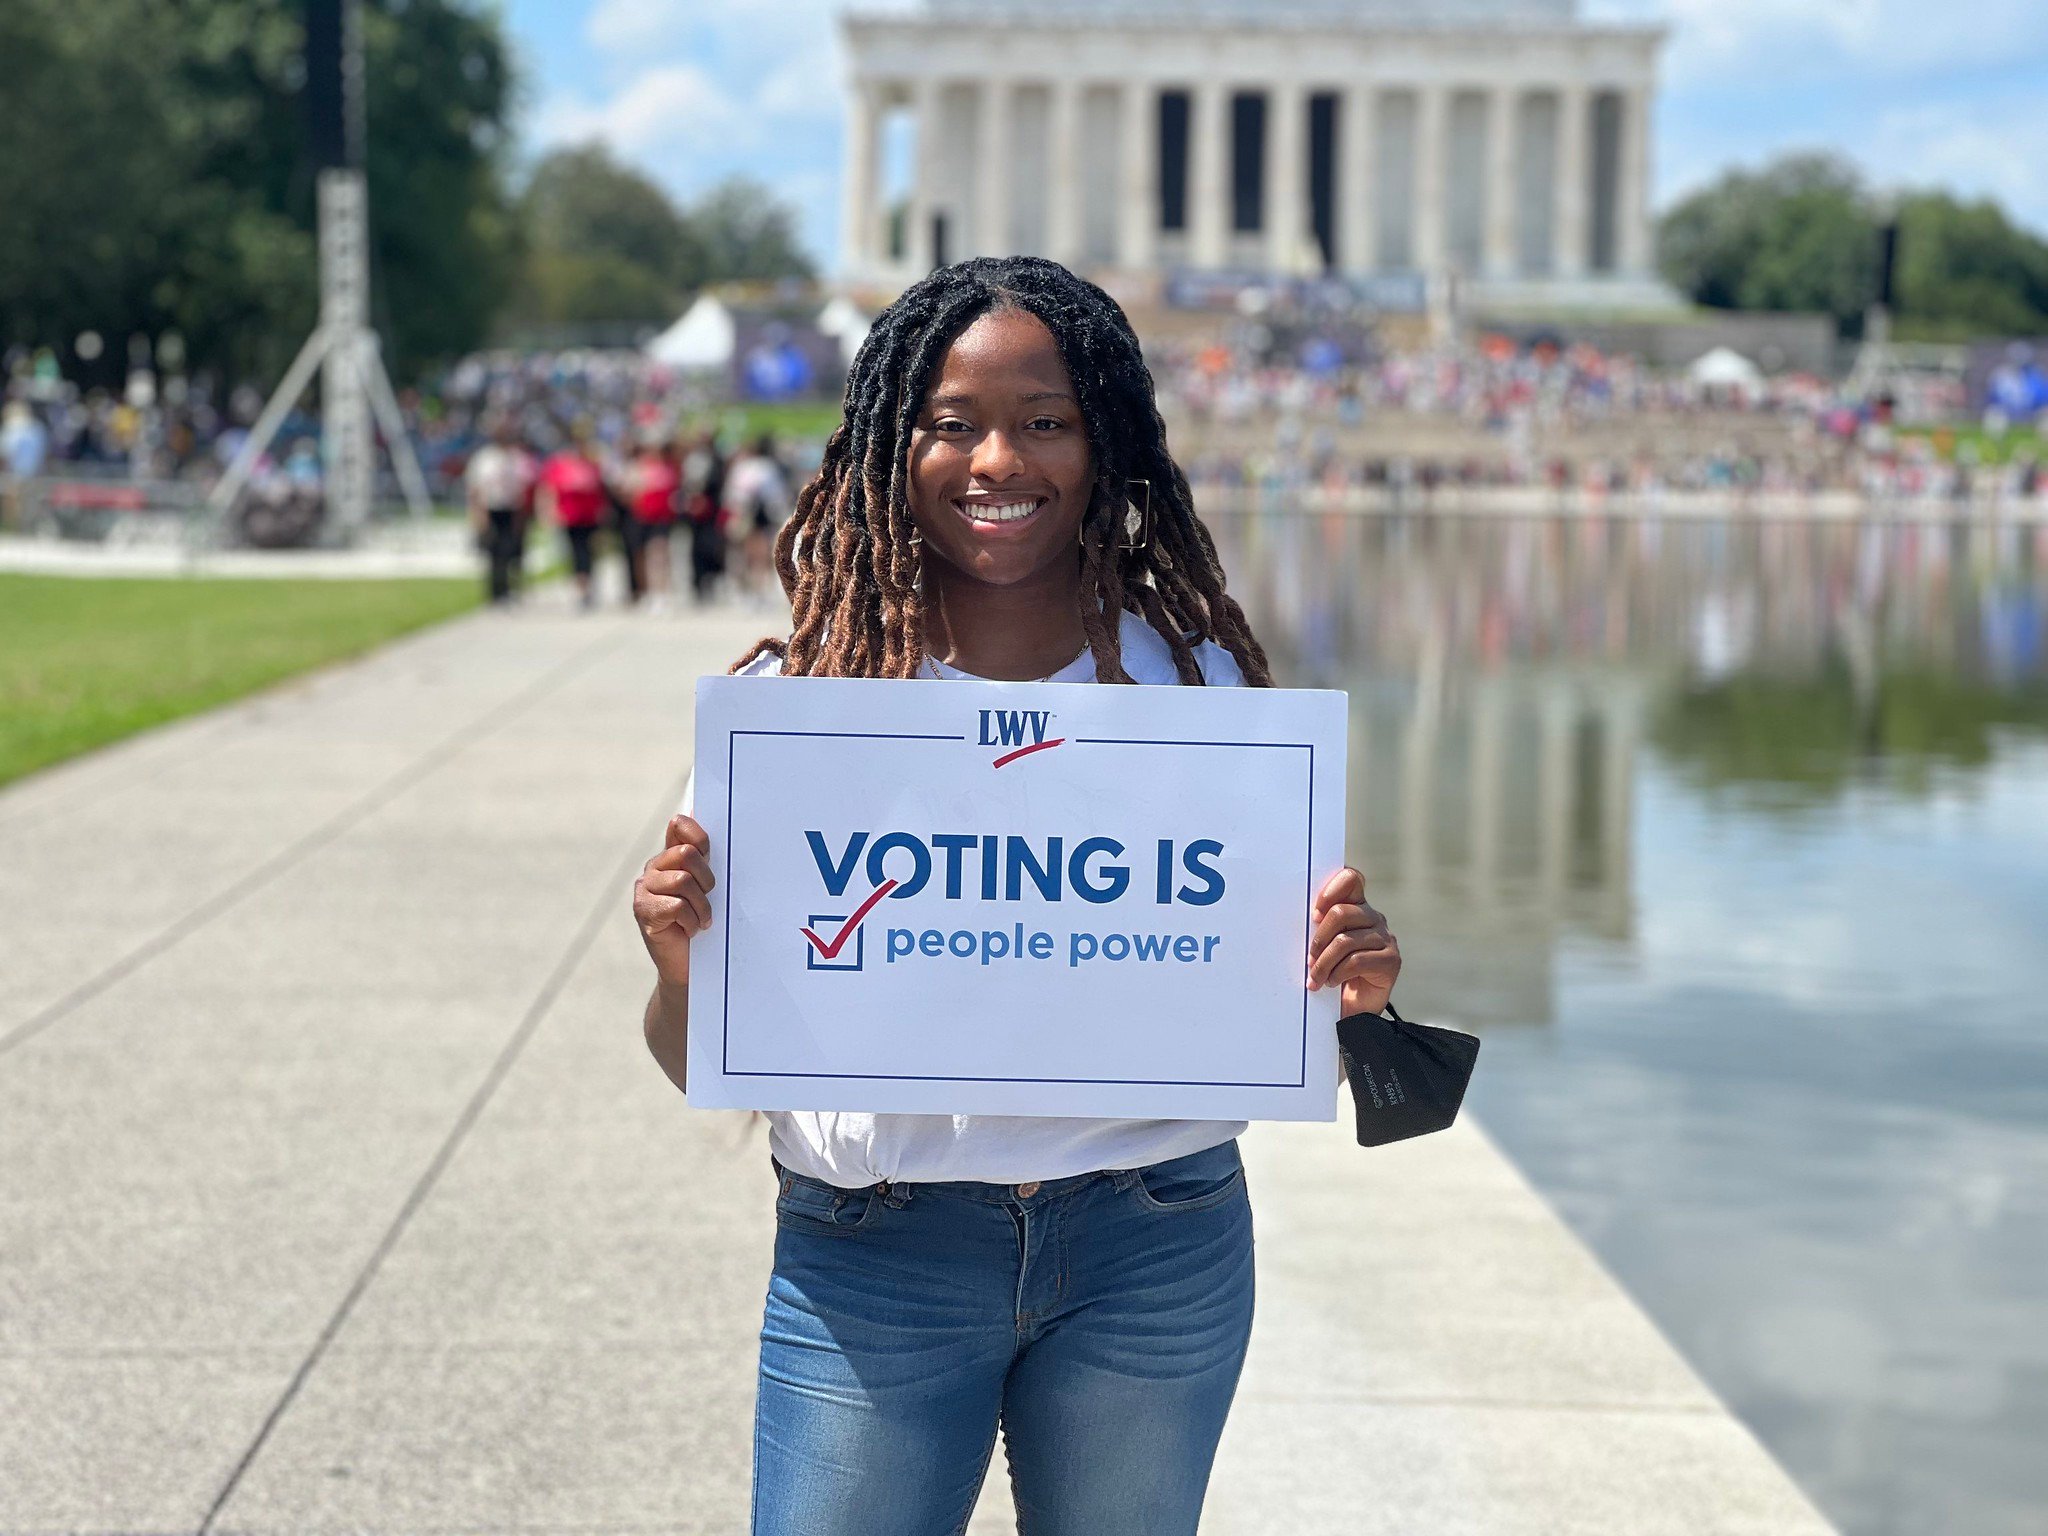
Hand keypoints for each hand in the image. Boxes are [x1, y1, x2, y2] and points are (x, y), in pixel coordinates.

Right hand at [633, 814, 713, 986]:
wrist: (687, 965)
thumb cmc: (701, 923)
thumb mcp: (708, 889)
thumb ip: (706, 862)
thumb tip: (712, 829)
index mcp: (670, 856)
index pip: (679, 825)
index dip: (698, 834)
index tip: (709, 852)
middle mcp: (654, 868)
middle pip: (687, 853)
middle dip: (707, 879)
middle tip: (708, 899)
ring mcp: (645, 888)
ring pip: (683, 881)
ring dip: (701, 905)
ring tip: (701, 920)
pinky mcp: (643, 910)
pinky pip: (677, 905)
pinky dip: (691, 920)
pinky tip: (689, 930)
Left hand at [1308, 867, 1400, 1017]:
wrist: (1353, 1009)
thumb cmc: (1333, 972)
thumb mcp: (1323, 946)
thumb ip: (1320, 928)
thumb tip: (1303, 919)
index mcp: (1357, 907)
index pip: (1351, 879)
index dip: (1331, 890)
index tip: (1314, 914)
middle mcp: (1374, 918)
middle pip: (1342, 913)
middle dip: (1319, 939)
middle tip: (1309, 959)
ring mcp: (1386, 938)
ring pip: (1346, 941)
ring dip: (1324, 963)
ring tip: (1315, 978)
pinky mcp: (1391, 960)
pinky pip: (1357, 961)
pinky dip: (1337, 973)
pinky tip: (1331, 982)